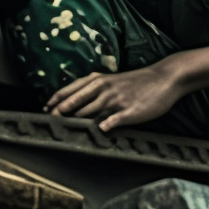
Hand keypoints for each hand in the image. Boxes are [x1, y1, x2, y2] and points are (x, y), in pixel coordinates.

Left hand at [44, 64, 184, 131]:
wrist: (163, 78)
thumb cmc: (135, 81)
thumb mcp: (110, 79)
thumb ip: (92, 89)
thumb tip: (73, 101)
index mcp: (97, 81)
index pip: (70, 91)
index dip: (55, 102)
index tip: (45, 110)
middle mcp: (104, 89)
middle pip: (76, 103)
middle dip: (61, 113)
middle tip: (50, 123)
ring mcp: (117, 100)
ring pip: (91, 111)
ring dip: (78, 121)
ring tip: (65, 131)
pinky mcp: (131, 111)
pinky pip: (115, 119)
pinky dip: (106, 125)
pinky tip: (99, 130)